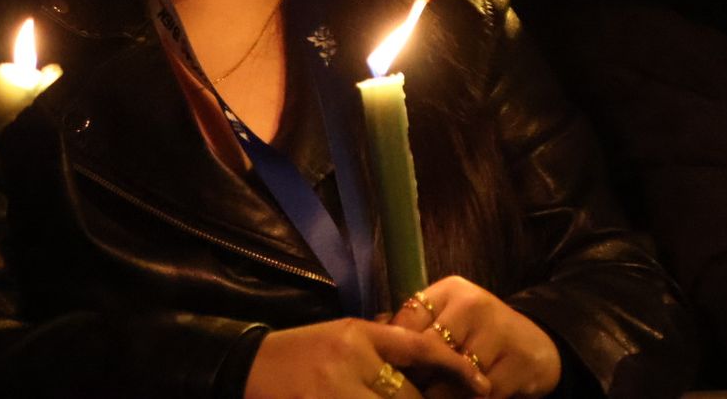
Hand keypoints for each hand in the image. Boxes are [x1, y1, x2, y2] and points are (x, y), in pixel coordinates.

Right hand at [246, 317, 490, 398]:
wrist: (244, 367)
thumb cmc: (299, 353)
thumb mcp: (342, 337)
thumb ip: (381, 349)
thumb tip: (426, 365)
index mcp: (358, 334)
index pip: (418, 347)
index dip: (455, 367)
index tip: (482, 384)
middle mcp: (350, 361)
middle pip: (409, 397)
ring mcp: (334, 392)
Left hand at [391, 277, 561, 397]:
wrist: (536, 347)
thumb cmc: (479, 335)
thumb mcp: (449, 321)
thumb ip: (415, 327)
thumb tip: (372, 332)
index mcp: (451, 290)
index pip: (408, 320)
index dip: (394, 352)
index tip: (386, 372)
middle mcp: (474, 304)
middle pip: (429, 350)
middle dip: (417, 377)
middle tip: (406, 391)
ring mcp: (499, 331)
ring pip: (453, 377)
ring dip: (442, 395)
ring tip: (432, 395)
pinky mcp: (519, 362)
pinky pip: (481, 394)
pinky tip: (466, 397)